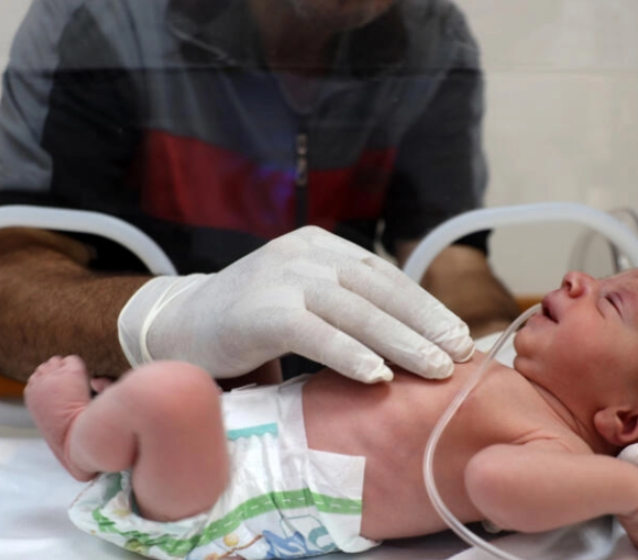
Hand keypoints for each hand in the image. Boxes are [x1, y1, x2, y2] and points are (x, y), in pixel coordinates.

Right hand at [118, 227, 473, 381]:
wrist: (175, 326)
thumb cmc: (249, 323)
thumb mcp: (304, 303)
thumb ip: (345, 309)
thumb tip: (411, 339)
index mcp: (319, 247)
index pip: (383, 275)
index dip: (425, 305)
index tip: (458, 334)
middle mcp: (303, 253)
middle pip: (377, 289)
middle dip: (424, 322)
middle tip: (461, 353)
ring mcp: (280, 277)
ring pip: (354, 310)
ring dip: (401, 341)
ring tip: (436, 368)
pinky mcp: (259, 310)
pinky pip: (314, 333)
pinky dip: (349, 353)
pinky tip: (379, 375)